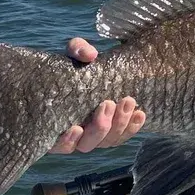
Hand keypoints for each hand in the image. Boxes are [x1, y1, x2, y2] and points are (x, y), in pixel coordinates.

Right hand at [49, 37, 145, 153]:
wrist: (95, 68)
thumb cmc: (76, 62)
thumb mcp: (74, 52)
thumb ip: (77, 49)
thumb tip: (90, 55)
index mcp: (55, 123)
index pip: (58, 144)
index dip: (67, 141)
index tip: (76, 127)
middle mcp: (75, 135)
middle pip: (86, 144)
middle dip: (100, 127)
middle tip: (108, 103)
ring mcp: (95, 135)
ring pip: (107, 142)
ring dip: (119, 125)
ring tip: (128, 101)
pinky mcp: (113, 131)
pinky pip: (123, 136)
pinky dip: (132, 127)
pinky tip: (140, 114)